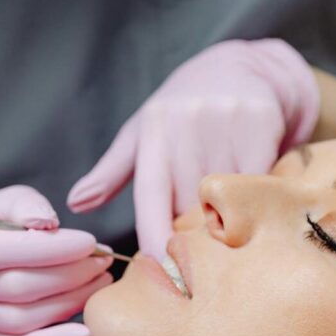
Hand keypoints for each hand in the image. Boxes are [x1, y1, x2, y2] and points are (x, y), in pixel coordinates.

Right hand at [0, 185, 112, 335]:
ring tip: (100, 282)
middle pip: (17, 289)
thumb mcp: (3, 202)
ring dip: (70, 302)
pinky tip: (86, 334)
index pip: (0, 252)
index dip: (51, 249)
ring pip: (22, 320)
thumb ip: (25, 205)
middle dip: (70, 275)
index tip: (90, 243)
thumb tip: (47, 222)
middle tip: (103, 261)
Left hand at [67, 39, 319, 258]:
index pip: (151, 195)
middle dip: (194, 234)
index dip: (155, 234)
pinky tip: (254, 201)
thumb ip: (112, 172)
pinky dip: (256, 197)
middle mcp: (185, 125)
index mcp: (152, 133)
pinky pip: (259, 179)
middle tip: (199, 256)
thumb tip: (76, 203)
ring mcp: (223, 121)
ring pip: (228, 194)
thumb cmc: (181, 111)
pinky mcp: (259, 121)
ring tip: (227, 224)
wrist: (239, 67)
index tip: (161, 268)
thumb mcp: (142, 133)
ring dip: (227, 218)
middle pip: (191, 203)